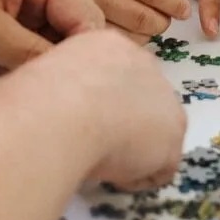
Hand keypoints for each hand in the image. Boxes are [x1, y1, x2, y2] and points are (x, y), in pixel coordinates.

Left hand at [0, 0, 104, 72]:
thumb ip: (38, 56)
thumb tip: (80, 82)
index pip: (90, 19)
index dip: (86, 58)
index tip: (69, 88)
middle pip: (86, 29)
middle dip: (66, 59)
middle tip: (32, 72)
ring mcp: (32, 1)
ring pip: (66, 45)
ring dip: (47, 65)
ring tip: (10, 66)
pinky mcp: (20, 23)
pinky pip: (45, 51)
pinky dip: (30, 67)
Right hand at [26, 31, 184, 189]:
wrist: (65, 107)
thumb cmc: (45, 91)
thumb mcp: (54, 72)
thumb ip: (73, 82)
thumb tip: (70, 105)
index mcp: (111, 44)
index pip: (118, 76)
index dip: (103, 101)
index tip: (83, 118)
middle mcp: (145, 64)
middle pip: (143, 102)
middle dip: (125, 124)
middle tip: (94, 140)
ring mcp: (166, 98)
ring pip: (154, 136)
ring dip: (131, 150)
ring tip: (97, 157)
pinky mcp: (174, 134)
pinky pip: (159, 167)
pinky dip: (134, 176)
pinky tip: (109, 170)